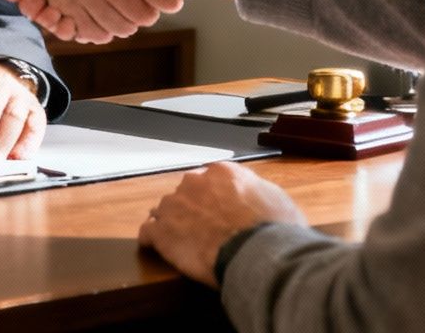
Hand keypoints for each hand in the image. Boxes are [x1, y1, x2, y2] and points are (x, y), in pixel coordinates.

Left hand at [138, 162, 307, 287]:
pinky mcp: (161, 232)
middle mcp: (194, 182)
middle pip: (185, 192)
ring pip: (164, 211)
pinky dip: (152, 241)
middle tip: (201, 229)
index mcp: (222, 172)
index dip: (212, 197)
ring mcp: (174, 206)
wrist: (257, 252)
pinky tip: (157, 250)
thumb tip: (257, 199)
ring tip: (180, 242)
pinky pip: (147, 233)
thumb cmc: (273, 229)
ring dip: (171, 224)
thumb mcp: (277, 199)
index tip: (215, 210)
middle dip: (190, 209)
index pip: (208, 179)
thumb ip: (257, 192)